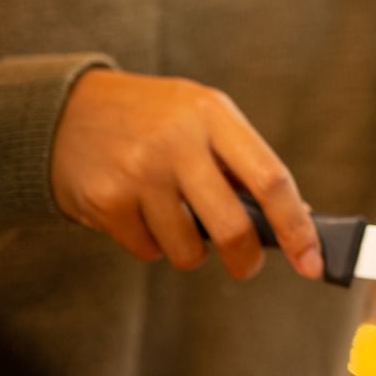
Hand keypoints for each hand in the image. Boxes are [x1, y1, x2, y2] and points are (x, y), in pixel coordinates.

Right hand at [51, 69, 322, 280]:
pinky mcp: (107, 199)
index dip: (297, 227)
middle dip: (245, 260)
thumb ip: (243, 163)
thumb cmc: (151, 120)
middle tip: (245, 266)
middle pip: (233, 227)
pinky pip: (148, 251)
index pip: (270, 179)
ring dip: (188, 250)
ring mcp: (140, 170)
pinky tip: (135, 212)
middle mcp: (177, 140)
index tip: (312, 261)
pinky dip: (150, 244)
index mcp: (212, 114)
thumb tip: (297, 221)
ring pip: (189, 249)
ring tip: (171, 218)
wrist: (63, 110)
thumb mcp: (200, 119)